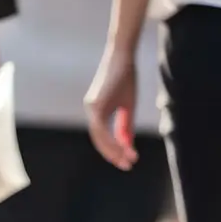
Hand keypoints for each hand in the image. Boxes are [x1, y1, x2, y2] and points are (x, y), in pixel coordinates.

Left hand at [85, 46, 138, 169]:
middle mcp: (91, 110)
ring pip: (100, 137)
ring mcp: (91, 108)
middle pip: (100, 140)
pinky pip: (101, 129)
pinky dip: (112, 140)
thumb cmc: (126, 77)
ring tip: (128, 159)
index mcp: (97, 111)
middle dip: (114, 154)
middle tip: (128, 165)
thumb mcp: (128, 106)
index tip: (128, 160)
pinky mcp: (95, 105)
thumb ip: (125, 125)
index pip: (103, 137)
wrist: (123, 56)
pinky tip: (124, 148)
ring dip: (114, 150)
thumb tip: (126, 144)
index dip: (115, 150)